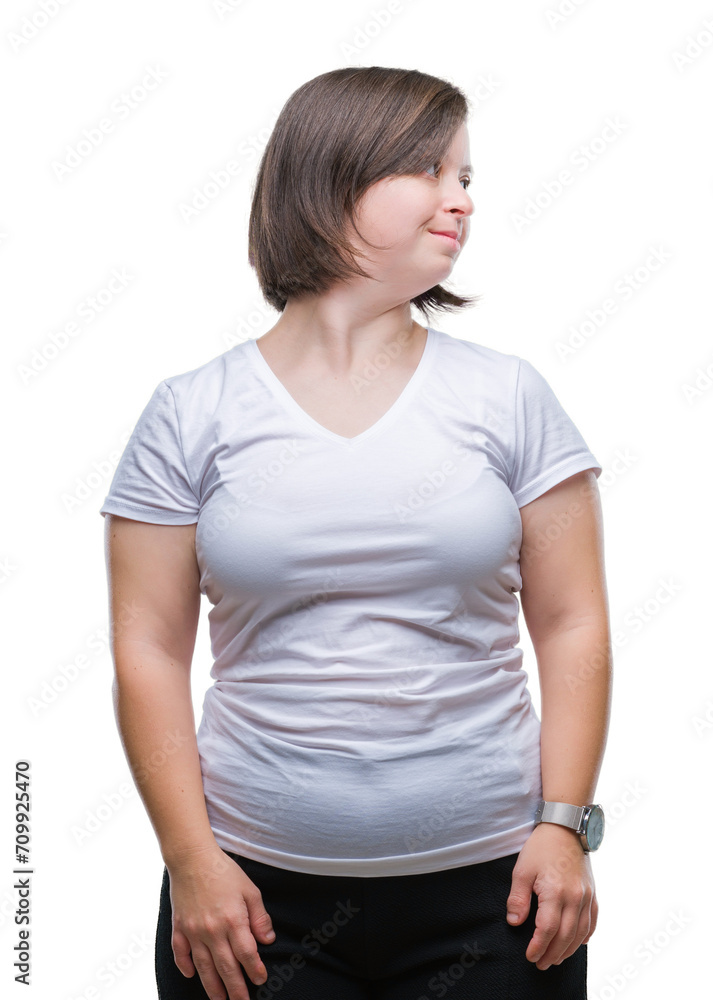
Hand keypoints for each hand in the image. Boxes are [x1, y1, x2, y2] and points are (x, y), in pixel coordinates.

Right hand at [165, 844, 275, 999]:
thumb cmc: (224, 872)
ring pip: (204, 967)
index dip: (254, 969)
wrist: (193, 858)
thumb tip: (267, 940)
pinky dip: (185, 966)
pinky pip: (180, 953)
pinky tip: (191, 976)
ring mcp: (193, 930)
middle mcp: (212, 930)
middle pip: (226, 967)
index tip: (261, 980)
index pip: (246, 954)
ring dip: (213, 987)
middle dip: (235, 989)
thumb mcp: (250, 890)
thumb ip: (259, 917)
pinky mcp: (178, 927)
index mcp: (233, 919)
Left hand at [505, 822, 597, 970]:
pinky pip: (592, 921)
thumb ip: (518, 898)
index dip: (538, 946)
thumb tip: (514, 922)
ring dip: (568, 950)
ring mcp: (586, 895)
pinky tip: (577, 943)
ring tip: (555, 959)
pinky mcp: (592, 892)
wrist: (565, 827)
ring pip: (581, 933)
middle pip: (565, 936)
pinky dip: (585, 936)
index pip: (547, 929)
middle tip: (540, 964)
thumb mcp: (522, 870)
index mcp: (556, 892)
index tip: (530, 956)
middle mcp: (575, 897)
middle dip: (552, 954)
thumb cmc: (541, 847)